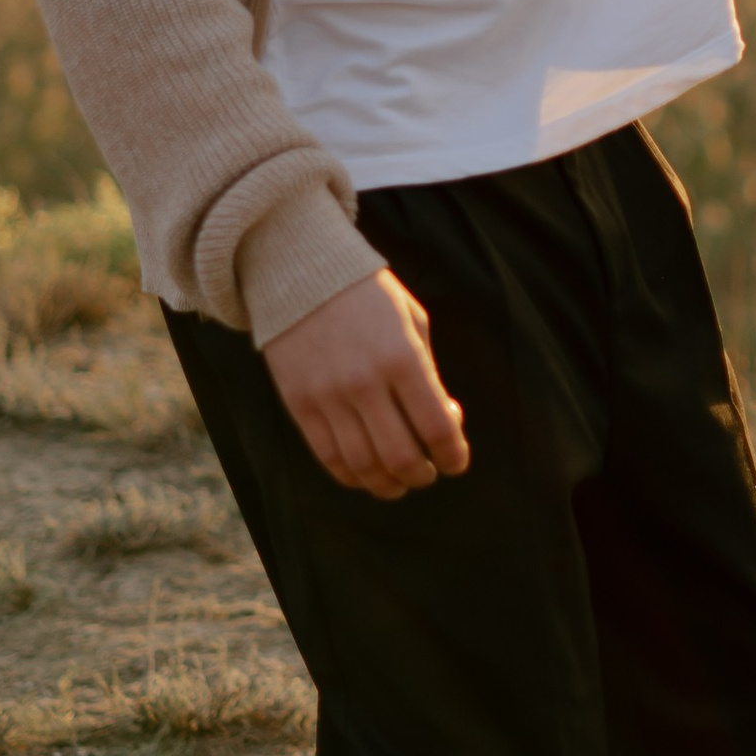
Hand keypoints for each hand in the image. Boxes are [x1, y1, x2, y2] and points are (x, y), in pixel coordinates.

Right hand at [263, 269, 469, 500]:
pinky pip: (328, 456)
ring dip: (388, 484)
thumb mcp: (413, 320)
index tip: (457, 463)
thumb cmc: (367, 294)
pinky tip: (366, 474)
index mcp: (402, 357)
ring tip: (400, 482)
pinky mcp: (299, 404)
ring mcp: (328, 396)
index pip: (436, 426)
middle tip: (429, 474)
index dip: (453, 455)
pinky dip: (352, 475)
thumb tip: (444, 421)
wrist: (299, 271)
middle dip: (422, 475)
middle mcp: (365, 382)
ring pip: (363, 465)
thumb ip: (429, 372)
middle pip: (401, 456)